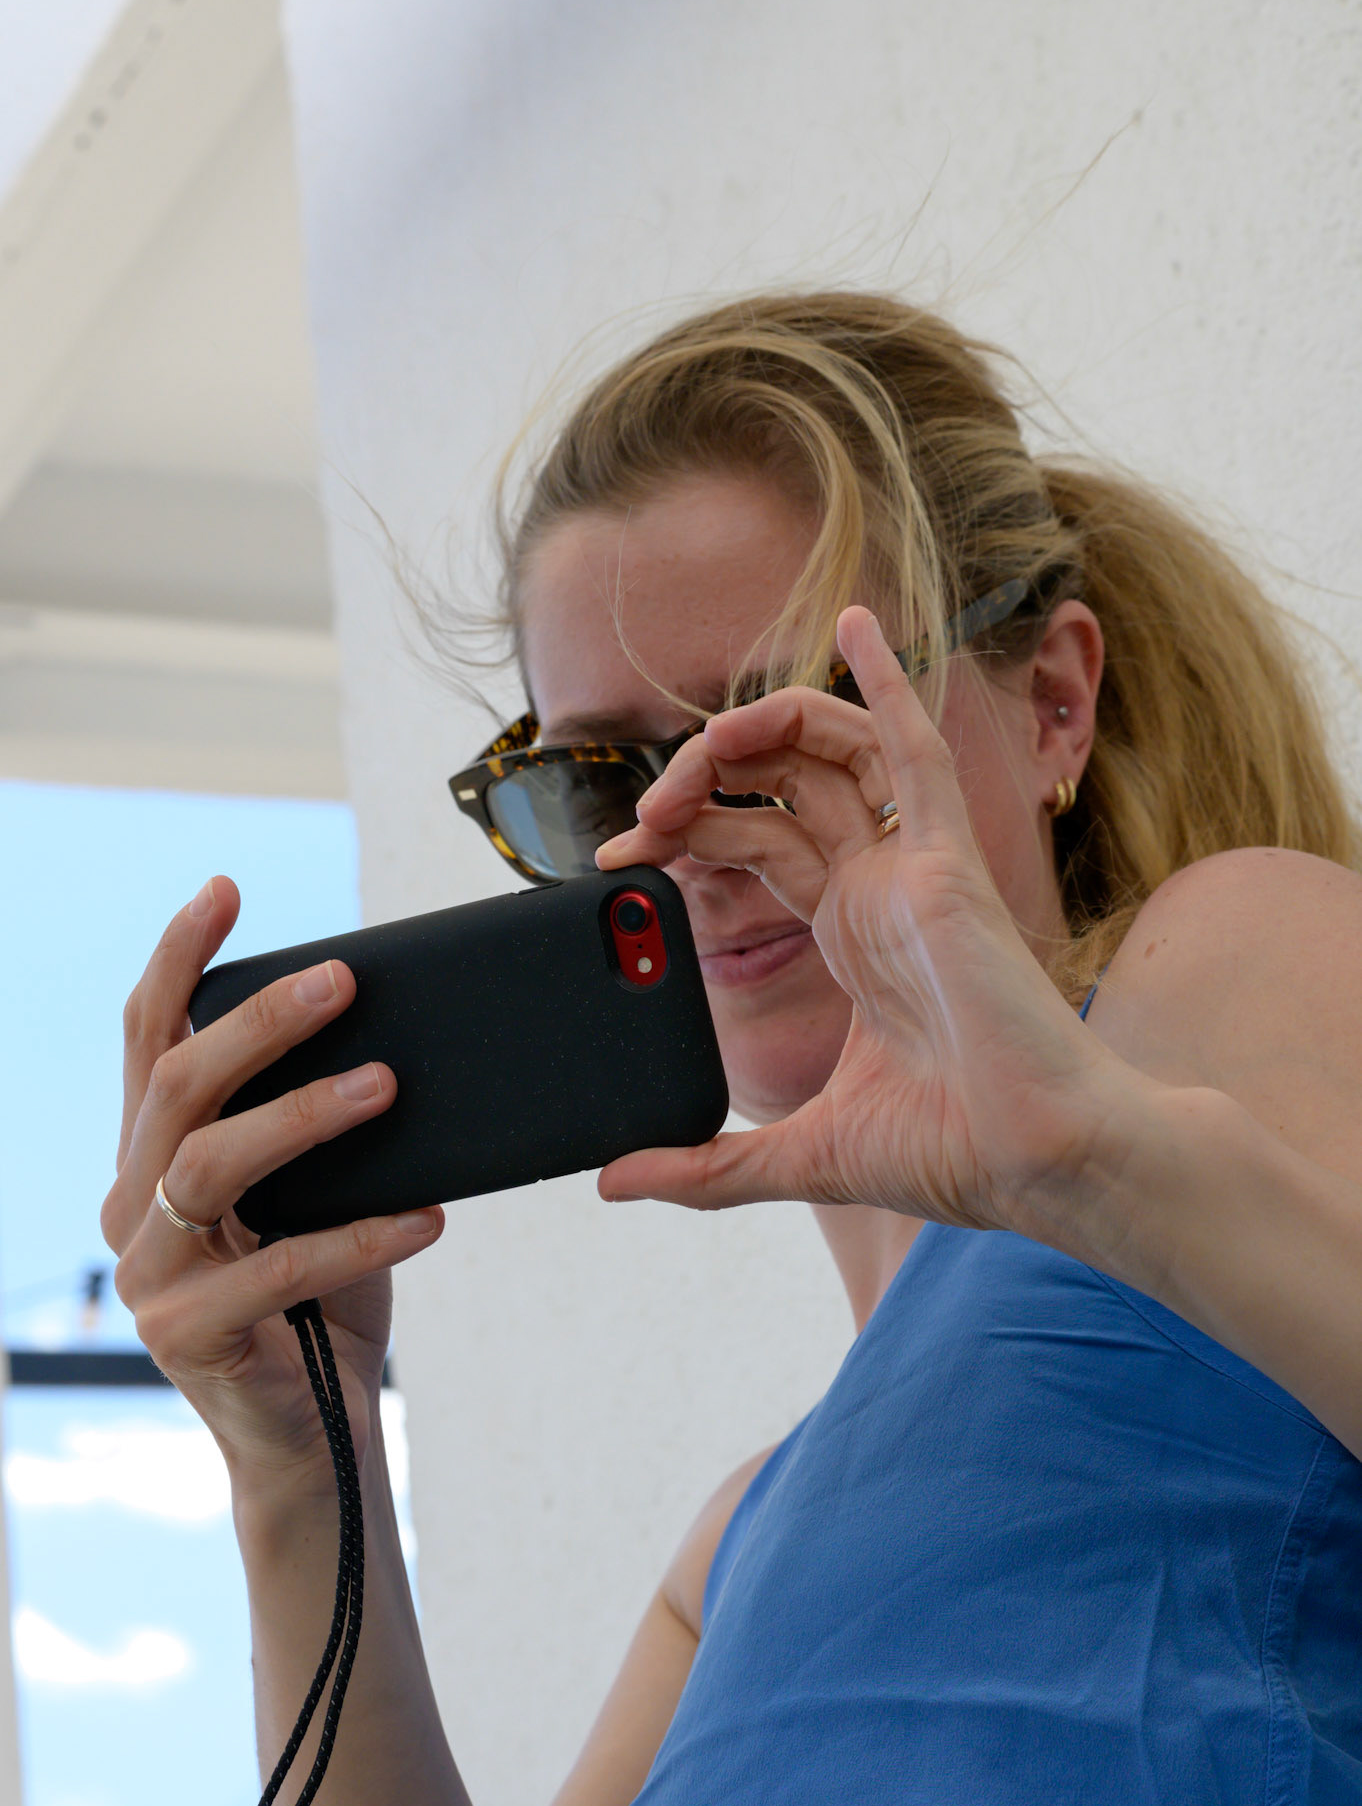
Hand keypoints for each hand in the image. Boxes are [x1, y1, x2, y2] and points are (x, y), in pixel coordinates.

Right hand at [103, 878, 443, 1497]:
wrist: (319, 1433)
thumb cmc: (327, 1294)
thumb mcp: (324, 1190)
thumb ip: (329, 1122)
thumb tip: (400, 1033)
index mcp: (154, 1155)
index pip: (151, 1038)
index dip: (179, 958)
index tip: (223, 888)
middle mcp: (132, 1203)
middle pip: (180, 1085)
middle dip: (260, 1022)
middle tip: (342, 980)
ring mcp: (149, 1274)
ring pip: (211, 1164)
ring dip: (305, 1114)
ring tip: (389, 1084)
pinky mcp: (188, 1337)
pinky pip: (276, 1269)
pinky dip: (360, 1236)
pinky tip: (431, 1217)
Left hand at [595, 607, 1128, 1232]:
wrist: (1037, 1163)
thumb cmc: (951, 1151)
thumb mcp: (792, 1155)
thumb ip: (702, 1170)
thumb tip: (611, 1182)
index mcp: (852, 933)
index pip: (755, 845)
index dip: (682, 836)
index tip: (613, 865)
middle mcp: (881, 886)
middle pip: (780, 787)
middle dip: (699, 784)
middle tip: (637, 820)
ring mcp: (915, 865)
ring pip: (831, 752)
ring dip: (756, 734)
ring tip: (694, 754)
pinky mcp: (947, 858)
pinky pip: (913, 747)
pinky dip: (890, 679)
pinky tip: (854, 623)